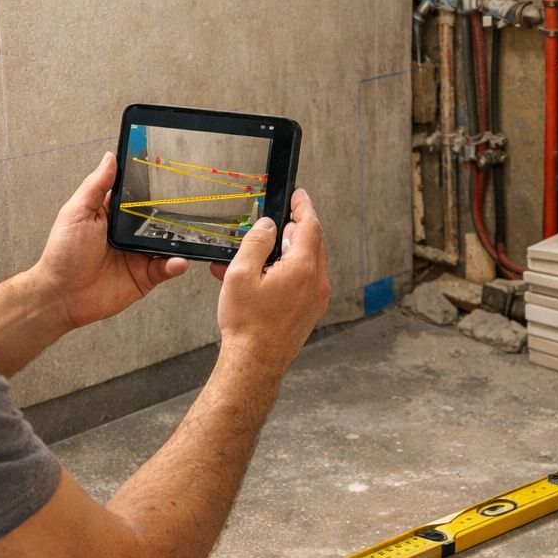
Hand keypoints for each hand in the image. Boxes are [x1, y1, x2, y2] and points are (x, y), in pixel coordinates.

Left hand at [31, 152, 189, 330]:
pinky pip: (167, 268)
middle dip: (174, 212)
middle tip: (189, 204)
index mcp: (113, 215)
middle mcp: (129, 233)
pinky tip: (178, 260)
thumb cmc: (62, 254)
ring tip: (189, 234)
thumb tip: (109, 158)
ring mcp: (139, 254)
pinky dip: (175, 264)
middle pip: (159, 218)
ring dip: (179, 239)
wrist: (62, 295)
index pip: (137, 194)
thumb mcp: (77, 213)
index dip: (151, 184)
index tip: (168, 171)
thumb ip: (95, 186)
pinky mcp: (145, 276)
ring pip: (168, 243)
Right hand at [214, 188, 330, 369]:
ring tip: (258, 254)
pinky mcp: (311, 311)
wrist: (255, 362)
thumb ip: (256, 243)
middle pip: (312, 242)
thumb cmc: (247, 324)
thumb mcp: (241, 274)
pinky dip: (287, 271)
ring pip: (308, 262)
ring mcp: (316, 298)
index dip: (303, 206)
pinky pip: (304, 280)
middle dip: (294, 228)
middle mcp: (316, 282)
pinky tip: (262, 277)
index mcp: (303, 269)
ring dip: (287, 251)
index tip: (299, 195)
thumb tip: (267, 226)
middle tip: (277, 221)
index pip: (309, 225)